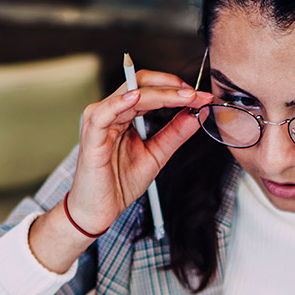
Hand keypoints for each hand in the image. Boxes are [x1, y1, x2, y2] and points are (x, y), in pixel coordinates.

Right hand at [66, 70, 214, 233]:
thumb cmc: (119, 183)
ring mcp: (99, 122)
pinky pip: (104, 113)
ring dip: (161, 94)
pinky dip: (120, 103)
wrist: (99, 210)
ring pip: (130, 95)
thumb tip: (197, 115)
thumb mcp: (156, 155)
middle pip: (142, 84)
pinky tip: (137, 98)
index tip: (203, 97)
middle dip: (173, 87)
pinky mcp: (91, 136)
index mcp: (125, 115)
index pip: (152, 90)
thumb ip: (174, 134)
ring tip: (185, 97)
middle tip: (198, 95)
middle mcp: (111, 112)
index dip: (177, 90)